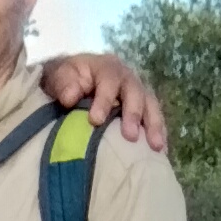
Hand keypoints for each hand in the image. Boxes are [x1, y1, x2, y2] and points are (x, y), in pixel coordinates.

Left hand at [38, 51, 166, 152]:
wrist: (71, 82)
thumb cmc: (66, 81)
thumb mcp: (59, 77)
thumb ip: (63, 84)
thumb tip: (70, 98)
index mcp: (106, 67)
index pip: (109, 80)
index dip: (104, 100)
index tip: (96, 120)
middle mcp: (126, 78)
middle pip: (135, 92)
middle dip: (134, 114)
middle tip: (131, 136)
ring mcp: (137, 93)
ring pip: (150, 105)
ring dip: (154, 126)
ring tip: (156, 147)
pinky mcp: (142, 109)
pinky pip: (153, 119)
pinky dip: (158, 134)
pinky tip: (161, 152)